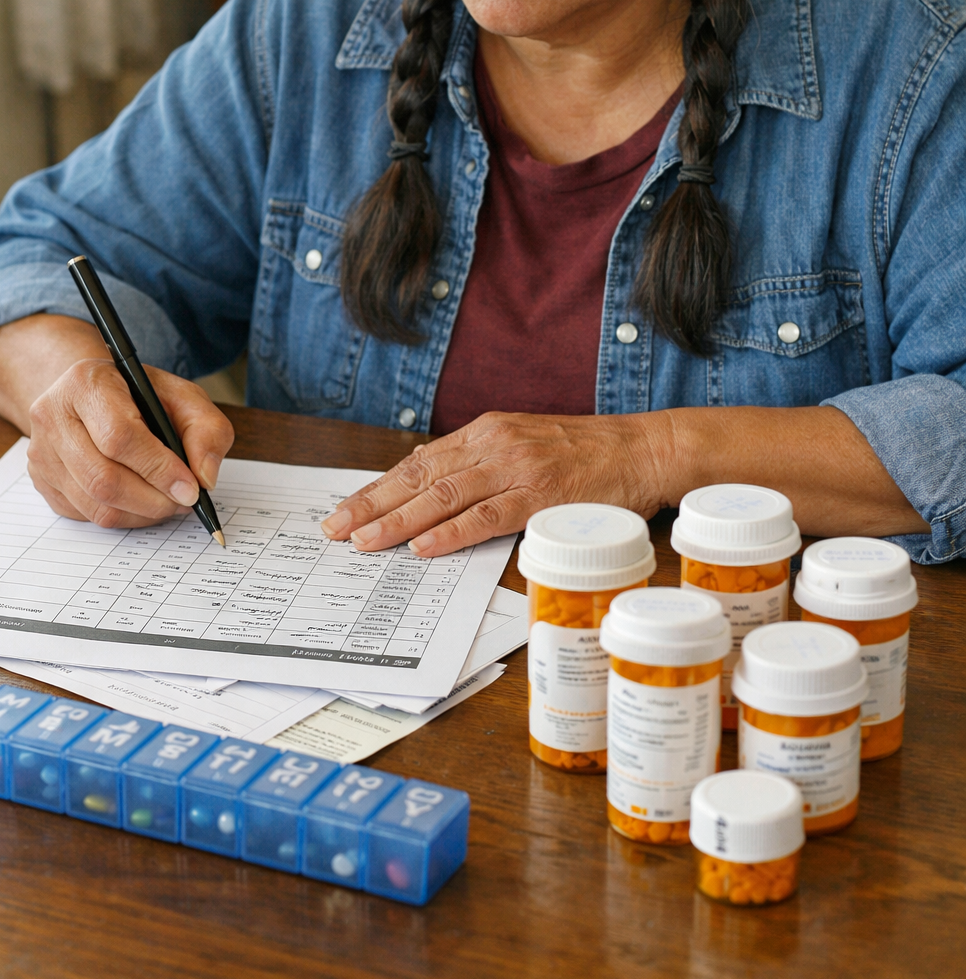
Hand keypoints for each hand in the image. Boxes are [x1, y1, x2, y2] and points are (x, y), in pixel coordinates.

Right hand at [26, 358, 234, 528]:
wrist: (90, 394)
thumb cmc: (137, 394)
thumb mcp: (182, 395)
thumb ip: (206, 429)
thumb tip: (205, 477)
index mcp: (86, 383)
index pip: (119, 436)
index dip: (158, 468)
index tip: (191, 487)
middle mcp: (52, 417)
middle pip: (103, 478)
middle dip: (153, 499)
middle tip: (184, 501)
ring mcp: (41, 452)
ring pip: (95, 504)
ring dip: (142, 513)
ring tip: (168, 502)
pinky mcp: (42, 482)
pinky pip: (86, 516)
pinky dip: (124, 517)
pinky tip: (143, 501)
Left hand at [320, 411, 664, 556]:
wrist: (643, 449)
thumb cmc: (587, 453)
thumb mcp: (525, 444)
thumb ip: (482, 463)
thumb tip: (433, 484)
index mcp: (487, 433)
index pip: (419, 463)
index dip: (378, 488)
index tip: (346, 510)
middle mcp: (494, 445)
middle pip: (420, 477)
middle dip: (372, 504)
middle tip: (335, 529)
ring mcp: (517, 469)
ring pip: (443, 496)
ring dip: (398, 521)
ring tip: (364, 542)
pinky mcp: (541, 495)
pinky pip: (487, 516)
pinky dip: (451, 532)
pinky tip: (423, 545)